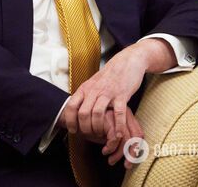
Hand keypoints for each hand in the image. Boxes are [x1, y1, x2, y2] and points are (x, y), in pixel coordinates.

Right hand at [58, 106, 143, 167]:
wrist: (74, 116)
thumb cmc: (92, 126)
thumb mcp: (107, 134)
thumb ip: (118, 139)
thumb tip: (131, 155)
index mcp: (127, 115)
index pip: (139, 133)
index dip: (137, 149)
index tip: (130, 161)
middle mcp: (124, 112)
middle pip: (137, 135)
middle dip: (131, 154)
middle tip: (126, 165)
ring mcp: (116, 114)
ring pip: (127, 138)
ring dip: (119, 153)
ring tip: (110, 159)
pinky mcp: (107, 117)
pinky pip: (115, 138)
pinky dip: (111, 148)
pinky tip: (104, 151)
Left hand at [60, 38, 174, 140]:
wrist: (127, 61)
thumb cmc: (109, 75)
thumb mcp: (92, 83)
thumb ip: (85, 95)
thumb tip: (75, 108)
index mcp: (85, 88)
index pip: (72, 106)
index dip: (70, 120)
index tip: (73, 130)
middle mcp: (94, 90)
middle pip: (83, 113)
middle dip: (85, 128)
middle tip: (89, 136)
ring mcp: (108, 92)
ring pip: (97, 114)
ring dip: (97, 128)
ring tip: (100, 135)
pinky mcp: (122, 95)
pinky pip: (118, 113)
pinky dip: (117, 126)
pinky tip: (117, 134)